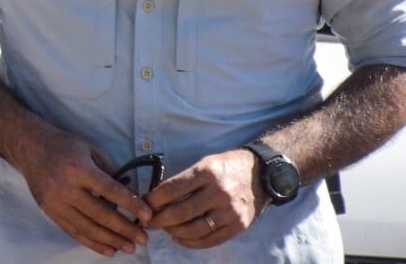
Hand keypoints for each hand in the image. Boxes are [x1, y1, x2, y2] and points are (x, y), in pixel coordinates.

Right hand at [16, 128, 150, 256]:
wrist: (29, 148)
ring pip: (88, 227)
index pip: (110, 190)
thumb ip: (109, 170)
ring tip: (130, 248)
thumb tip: (129, 193)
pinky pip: (74, 232)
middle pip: (100, 214)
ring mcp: (56, 202)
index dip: (131, 204)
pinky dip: (93, 243)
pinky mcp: (50, 212)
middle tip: (143, 238)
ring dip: (111, 240)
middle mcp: (66, 188)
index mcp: (79, 168)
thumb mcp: (90, 148)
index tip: (148, 216)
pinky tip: (109, 250)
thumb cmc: (64, 146)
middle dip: (125, 228)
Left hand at [145, 149, 263, 248]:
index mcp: (207, 172)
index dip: (153, 200)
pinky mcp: (238, 226)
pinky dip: (191, 242)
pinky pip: (210, 240)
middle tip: (147, 222)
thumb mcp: (205, 163)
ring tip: (164, 228)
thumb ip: (184, 179)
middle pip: (180, 212)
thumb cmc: (227, 166)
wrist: (262, 174)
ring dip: (173, 232)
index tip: (143, 204)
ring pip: (194, 229)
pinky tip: (180, 238)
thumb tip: (158, 197)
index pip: (172, 189)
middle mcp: (219, 192)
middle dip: (158, 219)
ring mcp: (230, 211)